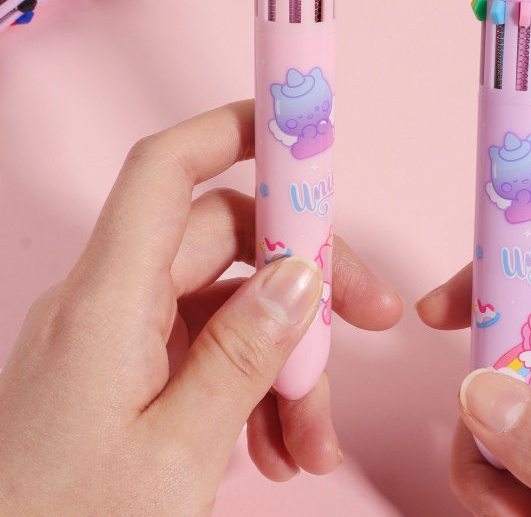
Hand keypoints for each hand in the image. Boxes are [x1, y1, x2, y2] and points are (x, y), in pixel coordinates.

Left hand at [0, 101, 402, 516]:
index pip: (165, 172)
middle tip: (368, 321)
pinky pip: (208, 352)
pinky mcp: (127, 374)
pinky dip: (254, 389)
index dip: (231, 131)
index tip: (300, 132)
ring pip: (228, 306)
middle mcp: (109, 303)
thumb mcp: (176, 454)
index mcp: (106, 303)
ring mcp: (119, 339)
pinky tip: (278, 448)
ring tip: (313, 439)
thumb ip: (243, 354)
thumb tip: (299, 276)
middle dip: (304, 284)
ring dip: (285, 360)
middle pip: (226, 243)